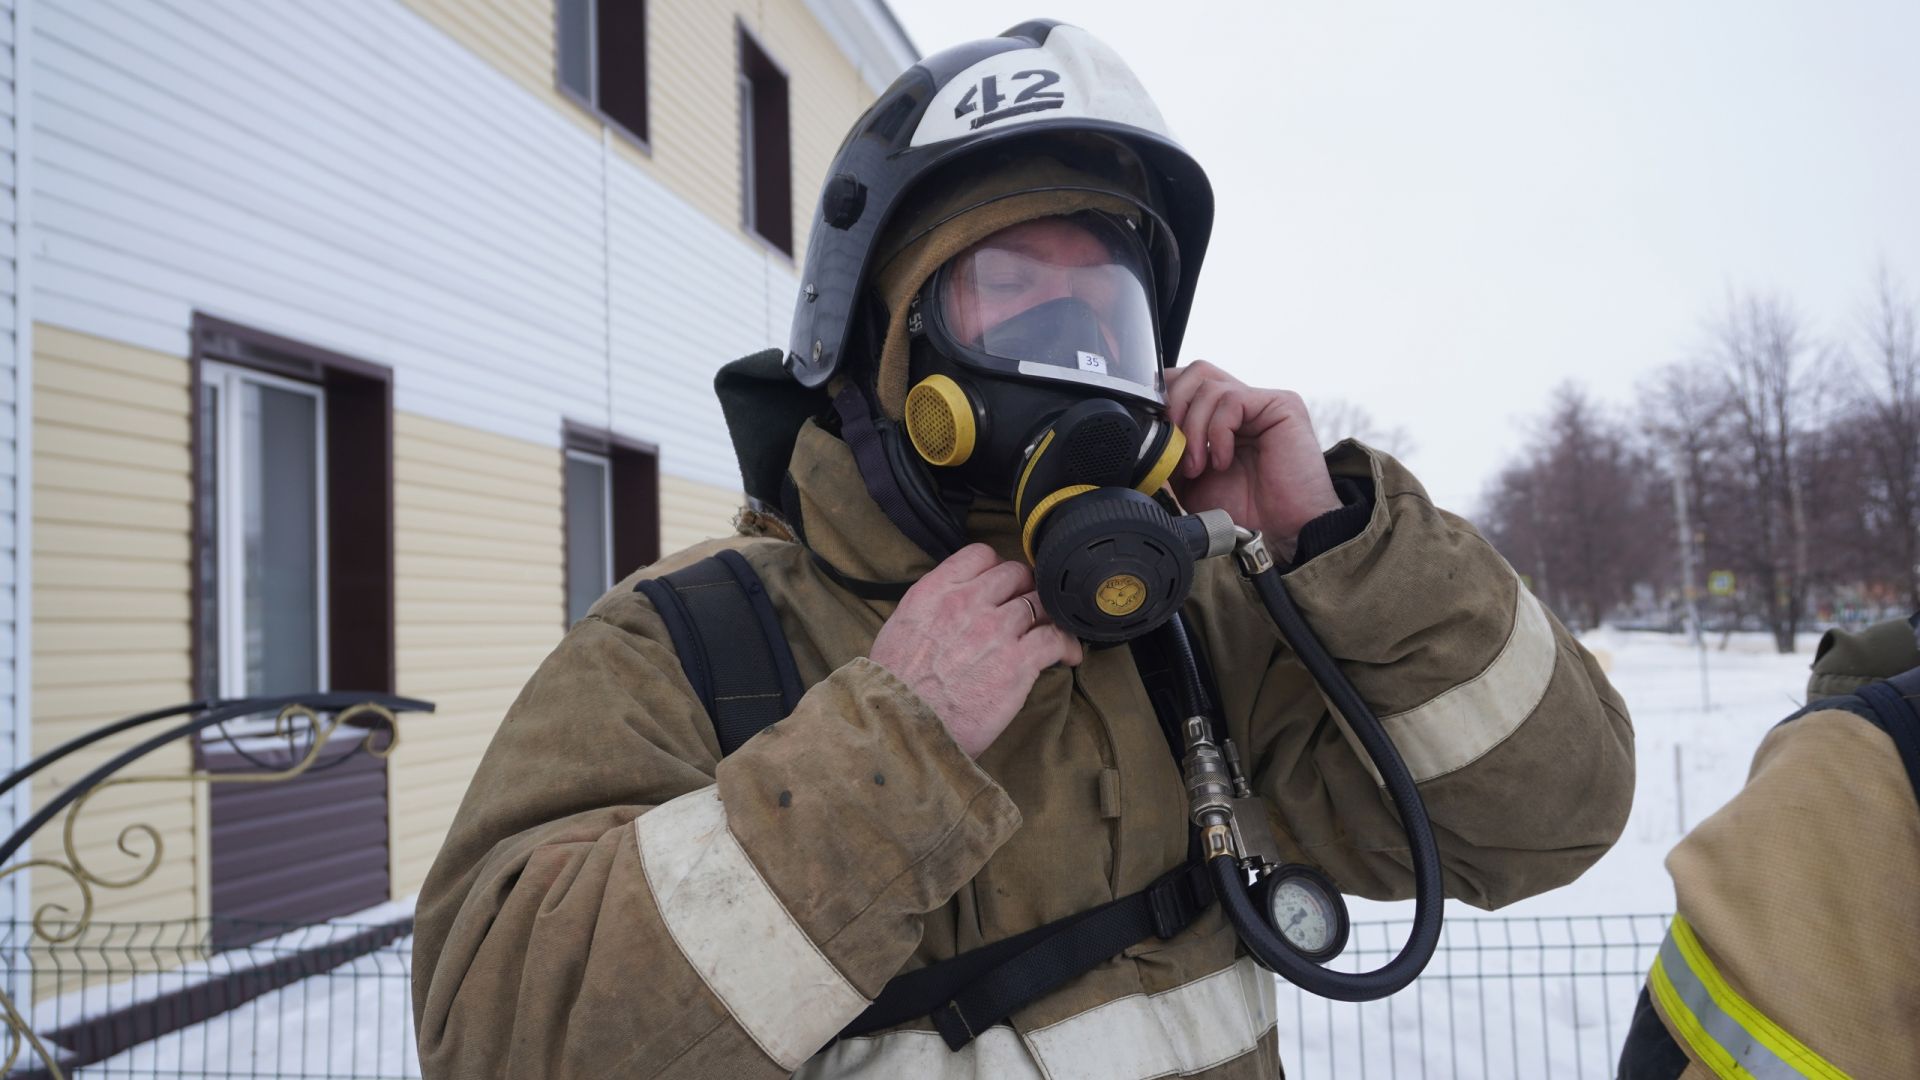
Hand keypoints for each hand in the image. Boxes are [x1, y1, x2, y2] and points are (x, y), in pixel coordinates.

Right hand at [869, 544, 1084, 757]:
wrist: (902, 725)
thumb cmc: (895, 688)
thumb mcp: (899, 629)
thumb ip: (930, 608)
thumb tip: (951, 606)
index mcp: (934, 591)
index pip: (980, 554)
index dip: (998, 567)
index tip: (1003, 585)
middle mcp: (967, 603)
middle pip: (1016, 574)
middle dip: (1026, 588)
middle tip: (1029, 609)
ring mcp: (995, 630)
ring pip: (1040, 603)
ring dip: (1049, 617)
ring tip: (1051, 632)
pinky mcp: (1017, 662)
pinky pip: (1056, 638)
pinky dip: (1067, 645)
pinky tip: (1068, 656)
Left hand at [1164, 361, 1341, 550]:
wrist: (1279, 532)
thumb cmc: (1243, 510)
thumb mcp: (1188, 480)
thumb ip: (1170, 450)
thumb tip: (1146, 429)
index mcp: (1218, 417)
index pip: (1183, 383)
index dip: (1163, 400)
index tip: (1154, 435)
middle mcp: (1239, 404)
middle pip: (1194, 371)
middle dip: (1174, 407)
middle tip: (1174, 448)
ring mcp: (1259, 402)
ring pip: (1208, 384)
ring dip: (1193, 428)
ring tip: (1198, 466)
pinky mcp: (1280, 404)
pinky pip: (1232, 399)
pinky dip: (1217, 432)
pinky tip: (1222, 461)